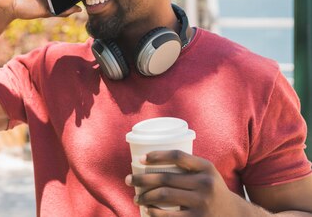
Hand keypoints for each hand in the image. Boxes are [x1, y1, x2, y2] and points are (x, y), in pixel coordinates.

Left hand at [126, 150, 246, 215]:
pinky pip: (169, 216)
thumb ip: (187, 166)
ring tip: (136, 197)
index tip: (140, 159)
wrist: (236, 215)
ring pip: (164, 196)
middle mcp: (205, 183)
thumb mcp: (207, 173)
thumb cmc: (212, 190)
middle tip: (128, 180)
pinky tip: (147, 210)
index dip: (157, 155)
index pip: (177, 155)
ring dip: (145, 196)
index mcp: (206, 167)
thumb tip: (149, 161)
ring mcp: (202, 203)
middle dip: (141, 179)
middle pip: (165, 178)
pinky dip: (154, 212)